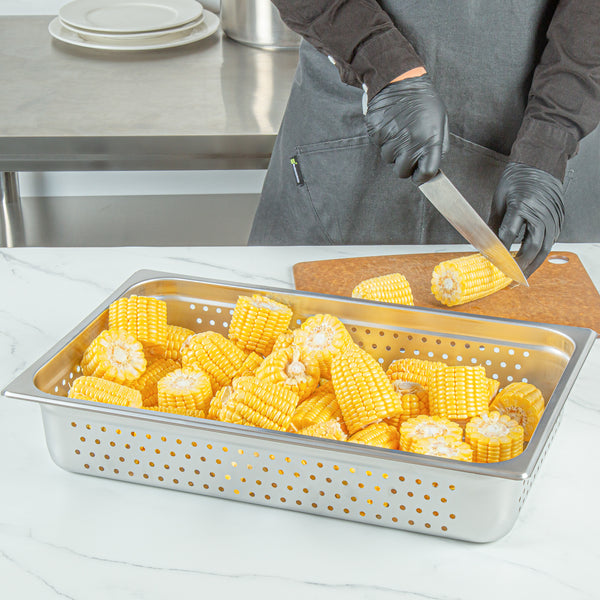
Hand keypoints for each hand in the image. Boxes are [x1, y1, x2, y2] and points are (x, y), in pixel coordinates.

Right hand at [365, 74, 448, 184]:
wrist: (399, 79)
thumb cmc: (423, 101)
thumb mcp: (440, 121)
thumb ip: (439, 146)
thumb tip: (432, 167)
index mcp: (430, 139)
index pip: (426, 172)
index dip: (422, 176)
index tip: (419, 174)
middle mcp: (411, 141)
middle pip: (402, 172)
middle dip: (404, 165)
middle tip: (406, 150)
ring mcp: (391, 137)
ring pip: (388, 159)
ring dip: (392, 150)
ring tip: (398, 131)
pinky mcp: (376, 132)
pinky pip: (378, 145)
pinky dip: (383, 139)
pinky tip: (390, 125)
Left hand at [490, 162, 564, 277]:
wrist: (539, 163)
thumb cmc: (517, 178)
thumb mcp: (499, 199)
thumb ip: (495, 223)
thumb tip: (486, 245)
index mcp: (523, 204)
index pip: (510, 234)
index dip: (501, 251)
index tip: (492, 263)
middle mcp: (541, 212)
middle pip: (532, 245)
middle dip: (520, 265)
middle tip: (509, 279)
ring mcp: (553, 216)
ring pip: (545, 247)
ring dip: (532, 265)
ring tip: (520, 277)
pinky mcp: (558, 219)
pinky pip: (551, 241)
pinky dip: (540, 255)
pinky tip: (531, 263)